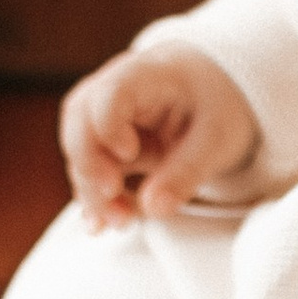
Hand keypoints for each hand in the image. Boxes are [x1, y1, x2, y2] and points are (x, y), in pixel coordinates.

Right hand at [60, 44, 257, 229]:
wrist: (210, 91)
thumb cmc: (215, 103)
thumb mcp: (218, 138)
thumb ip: (187, 171)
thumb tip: (152, 208)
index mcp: (148, 76)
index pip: (109, 93)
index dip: (108, 127)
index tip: (130, 155)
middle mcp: (115, 90)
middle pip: (79, 121)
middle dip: (89, 166)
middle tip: (115, 198)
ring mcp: (103, 116)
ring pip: (79, 151)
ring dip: (93, 190)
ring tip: (123, 221)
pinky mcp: (103, 143)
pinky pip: (88, 169)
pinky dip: (96, 197)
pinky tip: (107, 222)